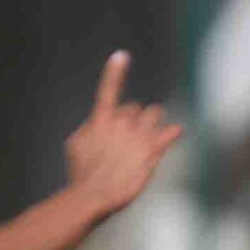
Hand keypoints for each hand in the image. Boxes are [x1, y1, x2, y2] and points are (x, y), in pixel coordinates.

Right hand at [64, 51, 183, 218]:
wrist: (95, 194)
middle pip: (134, 108)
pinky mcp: (152, 150)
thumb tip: (98, 121)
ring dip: (152, 121)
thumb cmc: (81, 172)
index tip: (121, 56)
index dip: (114, 72)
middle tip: (128, 138)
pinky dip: (172, 131)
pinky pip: (169, 132)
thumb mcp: (75, 145)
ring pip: (153, 114)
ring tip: (146, 137)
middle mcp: (122, 121)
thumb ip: (89, 127)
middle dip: (133, 119)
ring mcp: (139, 134)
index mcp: (101, 118)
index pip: (109, 89)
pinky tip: (175, 131)